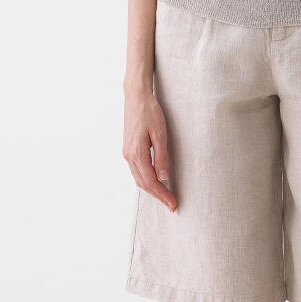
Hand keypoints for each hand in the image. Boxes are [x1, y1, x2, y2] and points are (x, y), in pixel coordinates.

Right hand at [123, 89, 177, 210]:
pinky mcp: (129, 149)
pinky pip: (137, 171)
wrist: (136, 97)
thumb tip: (163, 177)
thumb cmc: (149, 112)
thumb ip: (161, 156)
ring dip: (152, 190)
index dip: (162, 195)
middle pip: (143, 184)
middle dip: (158, 196)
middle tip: (172, 205)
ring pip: (139, 179)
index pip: (150, 181)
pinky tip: (155, 182)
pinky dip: (146, 180)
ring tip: (166, 197)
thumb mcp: (160, 133)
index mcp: (136, 153)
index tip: (173, 204)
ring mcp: (127, 153)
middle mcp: (129, 156)